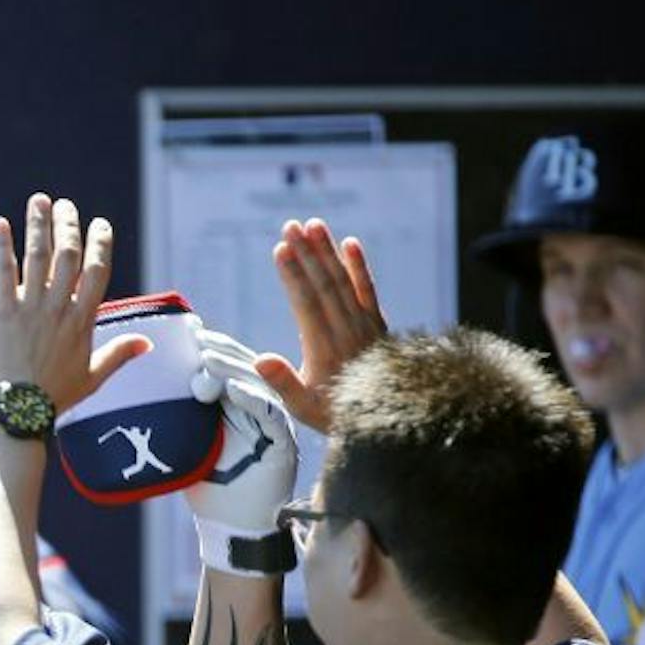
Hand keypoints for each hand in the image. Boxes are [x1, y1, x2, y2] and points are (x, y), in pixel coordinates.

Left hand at [0, 194, 148, 409]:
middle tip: (65, 204)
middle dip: (68, 225)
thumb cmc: (54, 396)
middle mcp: (60, 307)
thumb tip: (146, 343)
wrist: (19, 410)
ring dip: (39, 225)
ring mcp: (31, 307)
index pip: (97, 270)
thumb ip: (119, 354)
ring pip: (38, 256)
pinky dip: (2, 246)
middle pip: (68, 255)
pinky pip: (3, 272)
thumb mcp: (93, 377)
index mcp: (83, 319)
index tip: (99, 223)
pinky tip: (0, 224)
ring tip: (39, 201)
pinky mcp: (3, 312)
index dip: (100, 243)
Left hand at [187, 331, 298, 533]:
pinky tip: (231, 388)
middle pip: (245, 369)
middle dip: (220, 351)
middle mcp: (261, 409)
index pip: (229, 366)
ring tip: (207, 358)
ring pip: (257, 385)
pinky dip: (250, 398)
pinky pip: (269, 413)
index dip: (212, 346)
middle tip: (197, 338)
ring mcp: (274, 424)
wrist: (231, 526)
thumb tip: (148, 387)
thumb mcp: (190, 444)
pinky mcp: (283, 442)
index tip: (189, 329)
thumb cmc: (208, 486)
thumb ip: (182, 416)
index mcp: (240, 405)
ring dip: (231, 369)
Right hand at [261, 218, 386, 433]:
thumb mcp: (303, 407)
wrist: (383, 419)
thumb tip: (260, 360)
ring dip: (328, 252)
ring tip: (313, 224)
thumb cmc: (333, 414)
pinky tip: (350, 243)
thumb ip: (284, 383)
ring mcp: (364, 325)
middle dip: (307, 253)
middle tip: (290, 225)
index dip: (294, 275)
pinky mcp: (376, 324)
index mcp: (325, 349)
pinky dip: (360, 267)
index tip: (281, 249)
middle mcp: (347, 331)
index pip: (307, 304)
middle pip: (325, 285)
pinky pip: (368, 290)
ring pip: (344, 282)